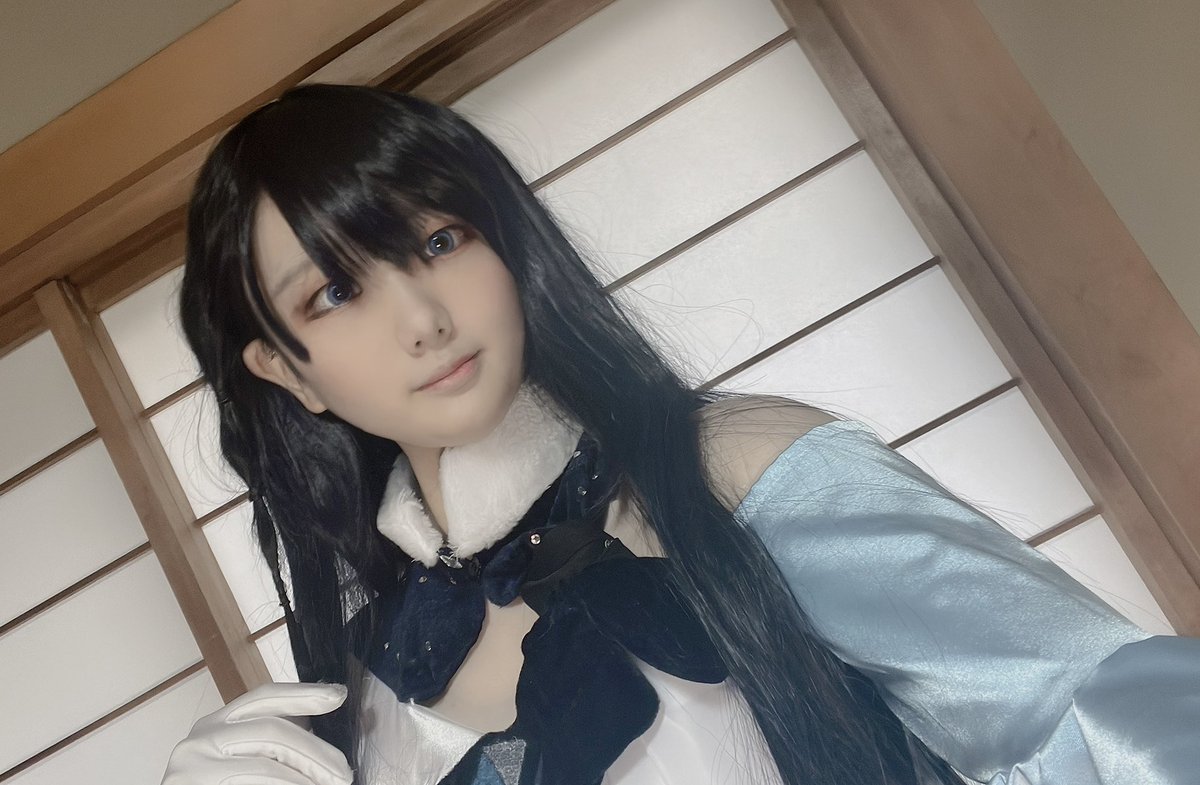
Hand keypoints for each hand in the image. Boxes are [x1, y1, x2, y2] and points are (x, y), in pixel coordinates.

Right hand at [162, 682, 353, 784]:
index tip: (338, 695)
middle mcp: (200, 739)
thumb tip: (327, 737)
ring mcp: (192, 768)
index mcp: (216, 724)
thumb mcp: (244, 758)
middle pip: (273, 730)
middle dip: (316, 752)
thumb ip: (275, 745)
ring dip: (303, 780)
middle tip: (344, 774)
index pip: (264, 697)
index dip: (303, 693)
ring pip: (265, 766)